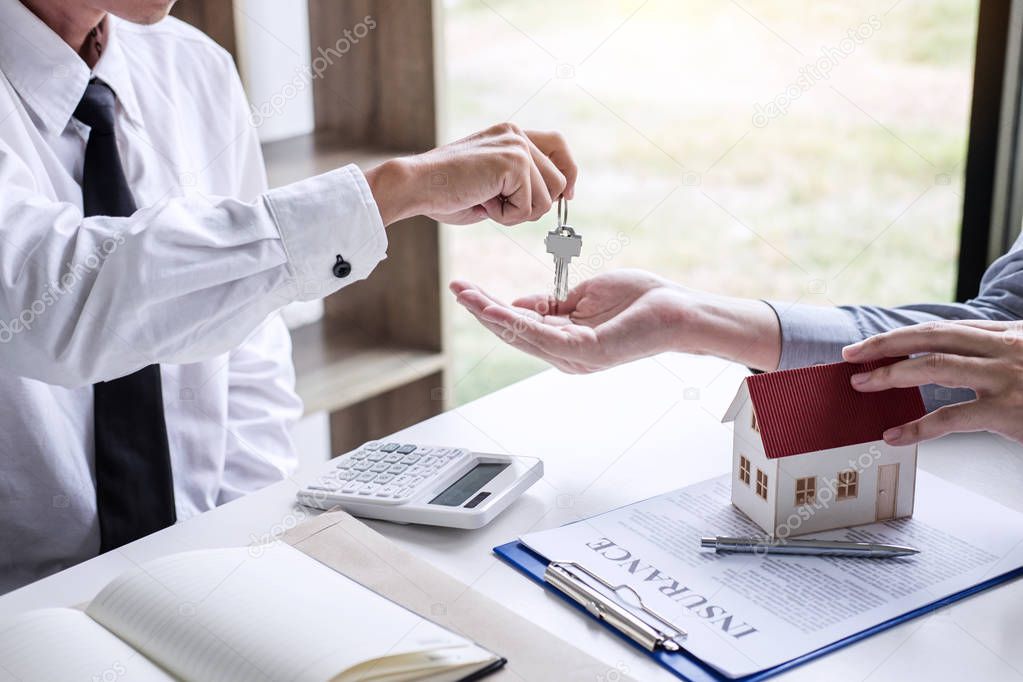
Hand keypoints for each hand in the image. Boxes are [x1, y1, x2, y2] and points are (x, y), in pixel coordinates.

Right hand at [364, 123, 576, 225]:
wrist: (416, 186)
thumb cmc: (445, 193)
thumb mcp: (491, 184)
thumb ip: (518, 185)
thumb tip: (550, 200)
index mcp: (510, 135)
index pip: (558, 145)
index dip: (568, 172)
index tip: (566, 197)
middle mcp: (516, 135)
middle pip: (559, 180)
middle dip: (536, 205)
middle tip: (500, 207)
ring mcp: (517, 147)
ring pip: (547, 198)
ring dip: (518, 213)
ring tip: (486, 203)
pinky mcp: (514, 163)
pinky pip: (529, 207)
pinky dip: (506, 216)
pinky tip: (483, 203)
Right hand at [451, 270, 689, 372]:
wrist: (678, 309)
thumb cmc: (642, 300)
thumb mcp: (584, 295)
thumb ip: (552, 302)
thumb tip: (520, 301)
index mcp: (566, 339)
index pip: (520, 323)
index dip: (492, 306)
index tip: (467, 288)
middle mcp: (566, 353)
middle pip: (514, 332)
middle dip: (482, 310)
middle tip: (456, 289)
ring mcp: (574, 356)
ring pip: (522, 335)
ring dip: (490, 314)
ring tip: (466, 295)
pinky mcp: (585, 352)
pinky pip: (542, 337)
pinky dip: (515, 322)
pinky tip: (495, 308)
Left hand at [842, 320, 1022, 444]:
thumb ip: (998, 356)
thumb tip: (956, 362)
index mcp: (1008, 336)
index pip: (943, 329)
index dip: (903, 335)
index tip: (873, 344)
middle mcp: (1004, 349)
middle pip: (932, 337)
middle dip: (886, 344)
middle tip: (852, 355)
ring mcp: (1006, 378)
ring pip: (935, 366)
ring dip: (892, 373)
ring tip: (863, 384)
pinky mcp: (1008, 410)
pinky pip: (951, 417)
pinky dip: (917, 427)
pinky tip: (895, 435)